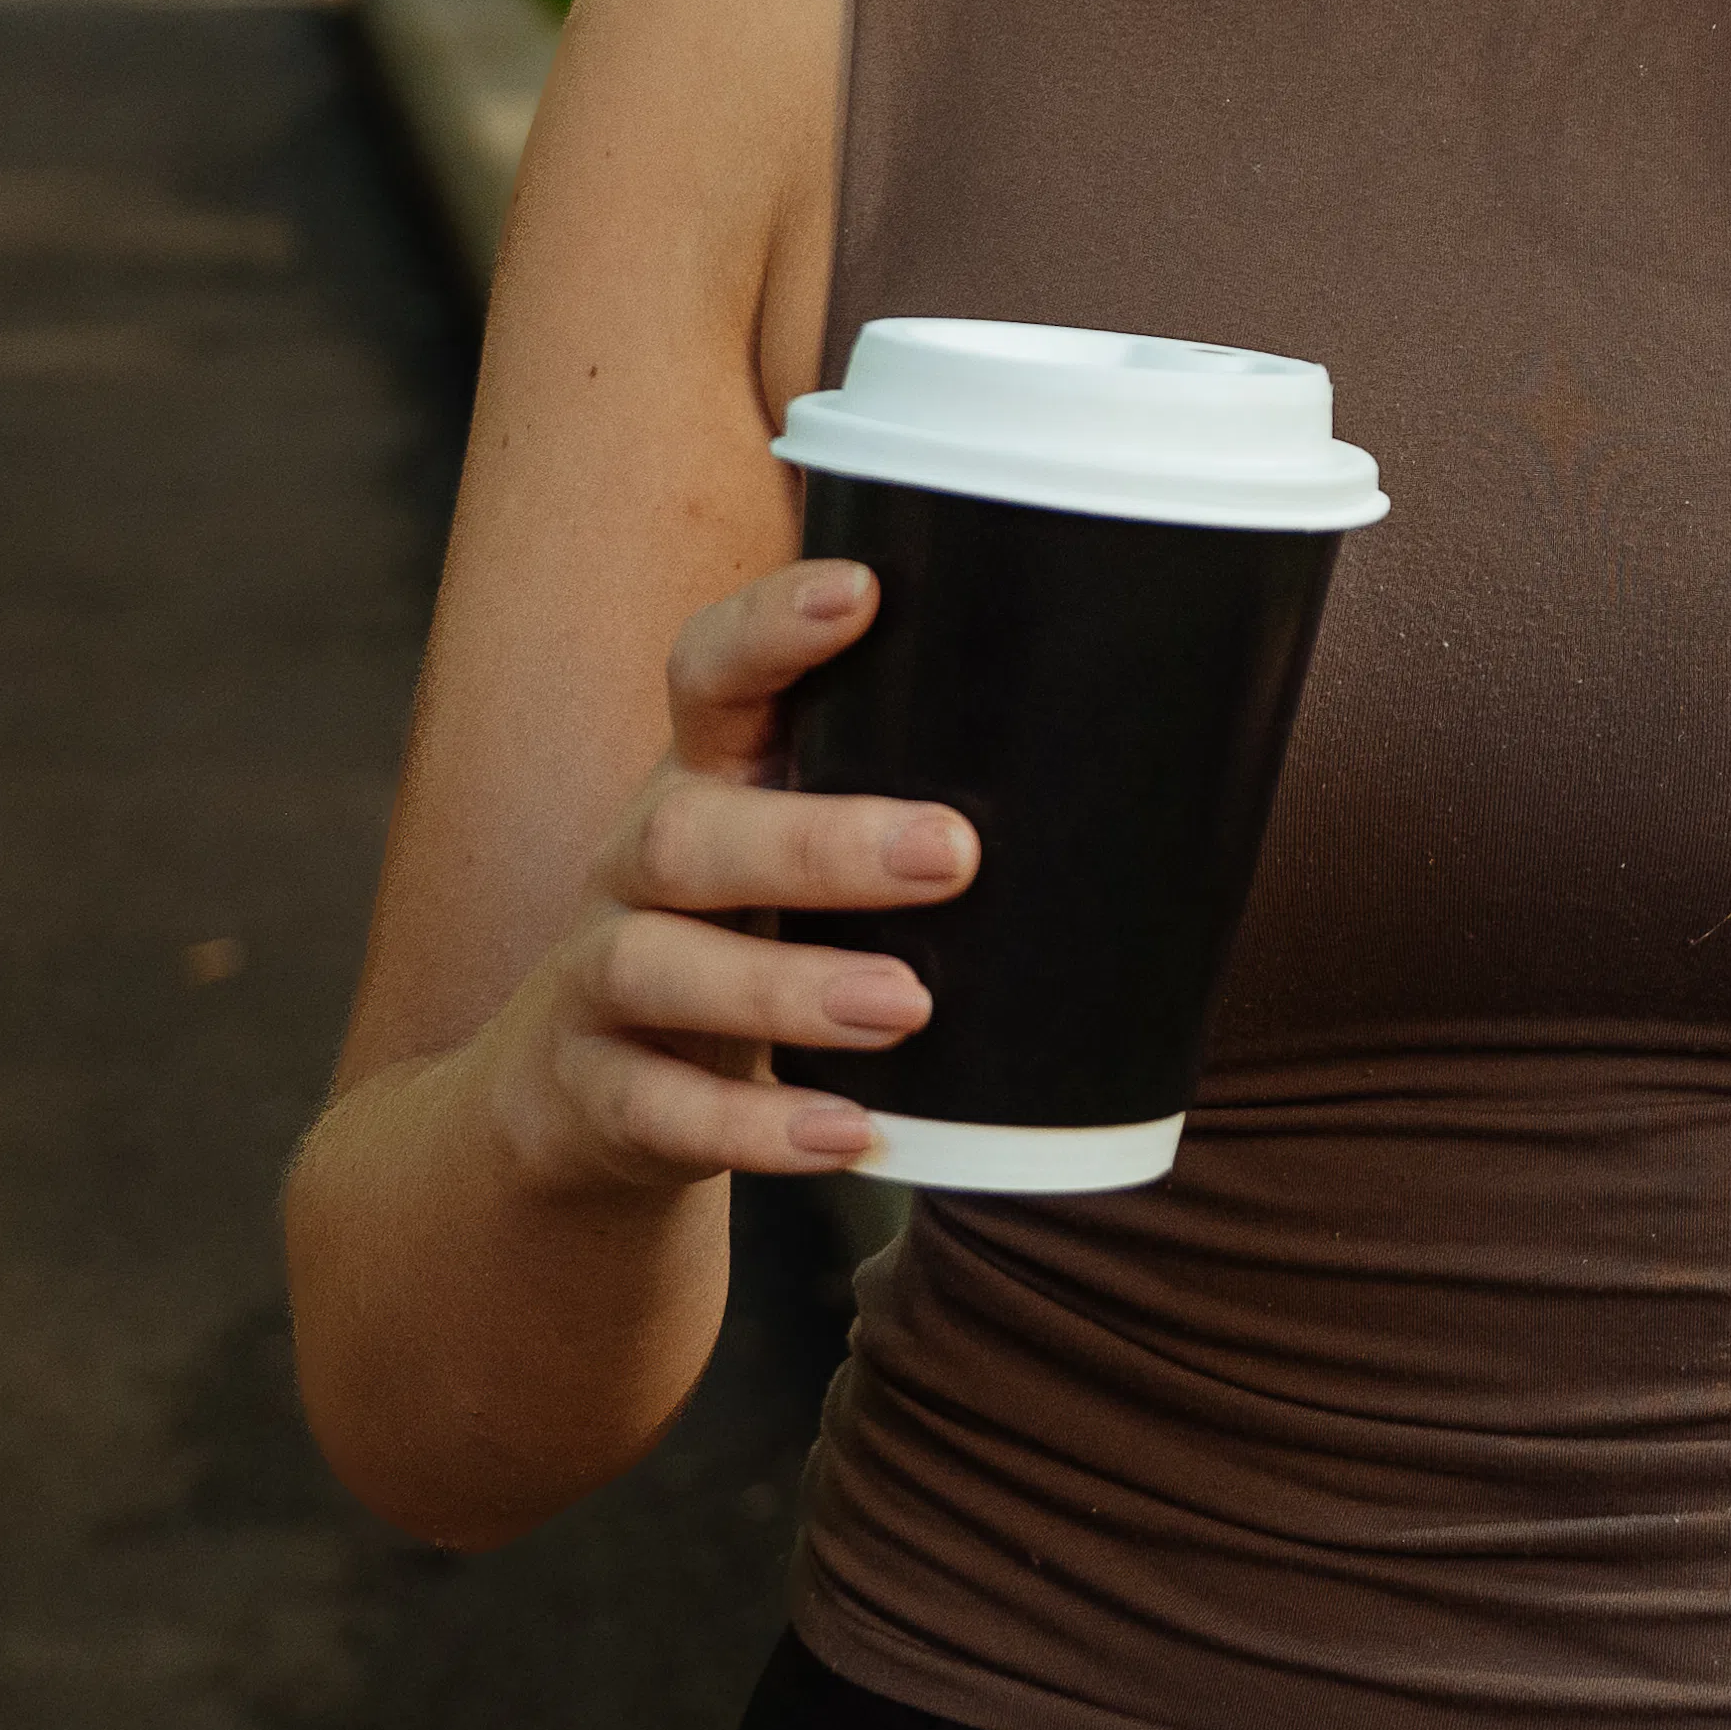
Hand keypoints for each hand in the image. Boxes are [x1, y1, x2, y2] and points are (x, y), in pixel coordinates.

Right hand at [458, 557, 963, 1200]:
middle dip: (820, 841)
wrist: (576, 1101)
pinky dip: (751, 1129)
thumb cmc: (748, 940)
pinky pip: (654, 1110)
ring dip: (787, 987)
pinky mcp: (587, 1094)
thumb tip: (1154, 784)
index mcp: (706, 781)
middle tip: (952, 853)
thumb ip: (909, 811)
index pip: (709, 676)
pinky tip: (846, 1137)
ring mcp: (596, 979)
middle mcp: (637, 864)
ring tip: (909, 1007)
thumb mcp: (799, 857)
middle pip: (689, 830)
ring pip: (659, 964)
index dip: (769, 629)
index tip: (862, 592)